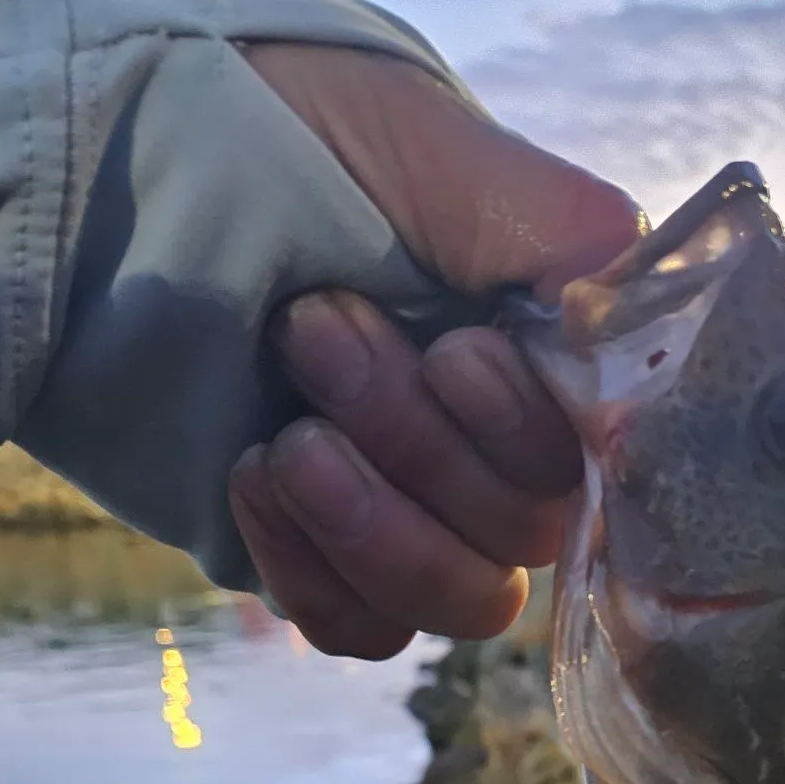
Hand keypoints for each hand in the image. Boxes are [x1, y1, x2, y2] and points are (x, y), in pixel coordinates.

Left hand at [227, 46, 641, 658]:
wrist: (148, 185)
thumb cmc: (314, 152)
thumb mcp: (460, 169)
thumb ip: (578, 248)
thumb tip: (636, 335)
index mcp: (542, 376)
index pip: (589, 469)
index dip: (521, 435)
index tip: (449, 350)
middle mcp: (497, 460)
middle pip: (520, 543)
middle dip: (417, 447)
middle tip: (320, 335)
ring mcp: (418, 522)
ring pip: (455, 603)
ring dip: (372, 524)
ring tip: (290, 438)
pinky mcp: (334, 568)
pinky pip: (363, 631)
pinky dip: (312, 570)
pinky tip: (255, 477)